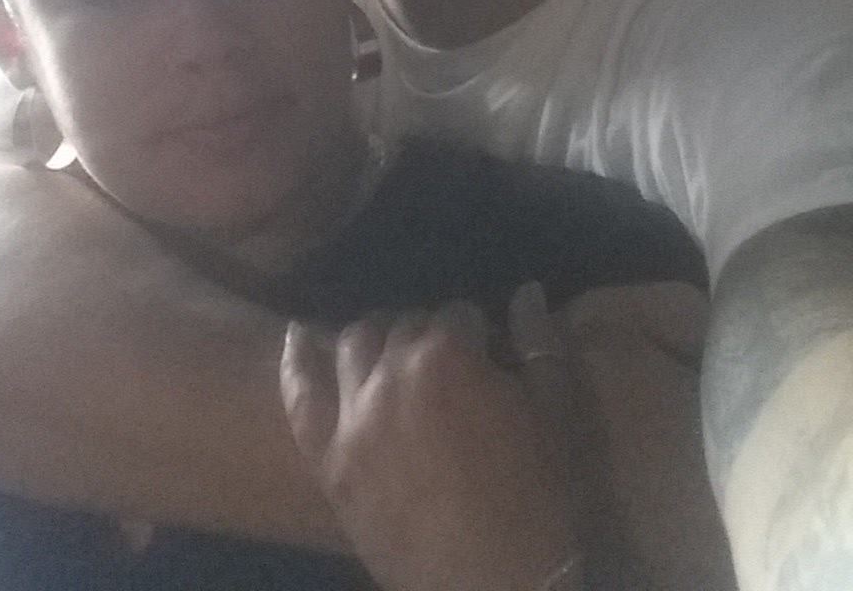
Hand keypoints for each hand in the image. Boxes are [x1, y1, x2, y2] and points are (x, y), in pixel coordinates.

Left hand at [280, 287, 584, 590]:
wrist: (494, 584)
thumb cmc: (536, 499)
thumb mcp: (555, 415)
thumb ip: (540, 343)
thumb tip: (525, 291)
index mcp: (450, 355)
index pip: (460, 313)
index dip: (478, 334)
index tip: (489, 354)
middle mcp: (392, 373)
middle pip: (406, 324)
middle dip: (430, 335)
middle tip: (450, 367)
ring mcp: (353, 417)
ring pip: (354, 344)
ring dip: (378, 339)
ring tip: (395, 354)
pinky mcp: (328, 460)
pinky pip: (301, 397)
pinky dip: (298, 359)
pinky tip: (300, 334)